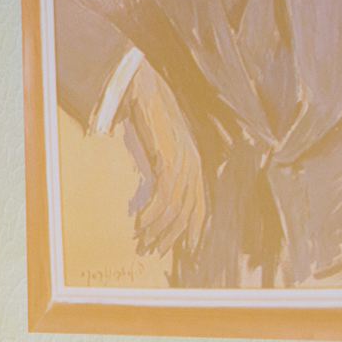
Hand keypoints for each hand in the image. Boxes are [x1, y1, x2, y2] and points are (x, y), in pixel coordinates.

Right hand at [125, 61, 206, 255]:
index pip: (201, 206)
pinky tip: (140, 223)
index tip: (188, 249)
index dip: (195, 230)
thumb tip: (159, 186)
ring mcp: (184, 164)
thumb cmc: (151, 116)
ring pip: (176, 210)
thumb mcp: (164, 144)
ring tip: (144, 241)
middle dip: (173, 236)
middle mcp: (195, 167)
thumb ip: (167, 164)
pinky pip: (164, 198)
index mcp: (196, 164)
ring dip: (159, 229)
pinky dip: (152, 214)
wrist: (144, 91)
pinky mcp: (171, 161)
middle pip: (189, 213)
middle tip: (155, 250)